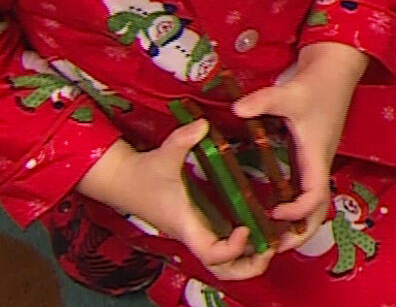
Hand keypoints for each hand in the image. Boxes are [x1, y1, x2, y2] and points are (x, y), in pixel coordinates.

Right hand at [76, 123, 273, 280]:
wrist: (125, 180)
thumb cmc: (144, 172)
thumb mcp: (165, 153)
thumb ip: (183, 140)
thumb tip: (202, 125)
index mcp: (187, 224)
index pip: (210, 253)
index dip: (231, 249)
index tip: (245, 228)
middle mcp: (195, 234)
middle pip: (223, 271)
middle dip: (249, 266)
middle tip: (270, 249)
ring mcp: (198, 233)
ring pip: (224, 264)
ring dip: (249, 260)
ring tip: (271, 242)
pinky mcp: (200, 227)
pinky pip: (223, 248)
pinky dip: (243, 247)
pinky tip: (260, 229)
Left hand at [232, 42, 371, 252]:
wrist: (336, 70)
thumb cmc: (317, 84)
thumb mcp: (289, 93)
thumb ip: (263, 101)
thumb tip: (236, 110)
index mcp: (316, 155)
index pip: (315, 196)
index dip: (297, 211)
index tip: (274, 213)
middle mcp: (318, 163)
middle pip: (319, 211)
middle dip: (300, 232)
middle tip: (274, 248)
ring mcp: (316, 161)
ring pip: (314, 203)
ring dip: (298, 223)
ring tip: (272, 238)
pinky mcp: (311, 155)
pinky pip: (307, 190)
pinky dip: (295, 206)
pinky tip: (274, 210)